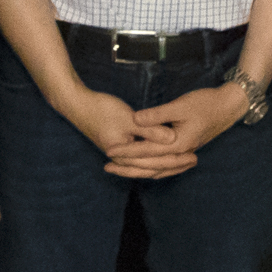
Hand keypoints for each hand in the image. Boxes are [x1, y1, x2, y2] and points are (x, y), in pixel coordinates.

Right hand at [58, 87, 184, 178]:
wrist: (76, 105)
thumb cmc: (100, 109)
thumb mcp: (129, 118)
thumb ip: (151, 129)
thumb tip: (172, 139)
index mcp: (125, 154)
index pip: (155, 162)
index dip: (176, 159)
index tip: (194, 155)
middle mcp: (121, 158)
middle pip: (152, 167)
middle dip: (173, 165)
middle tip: (195, 160)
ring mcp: (118, 154)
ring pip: (146, 165)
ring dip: (164, 163)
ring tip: (183, 161)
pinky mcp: (117, 147)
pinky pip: (140, 159)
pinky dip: (153, 158)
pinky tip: (160, 155)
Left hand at [117, 83, 249, 178]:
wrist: (229, 106)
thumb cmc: (205, 103)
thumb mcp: (179, 106)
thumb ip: (157, 114)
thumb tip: (135, 119)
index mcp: (178, 143)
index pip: (146, 151)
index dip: (126, 151)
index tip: (108, 151)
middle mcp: (181, 152)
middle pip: (150, 166)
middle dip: (127, 166)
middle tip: (107, 166)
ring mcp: (185, 153)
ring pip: (158, 170)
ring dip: (138, 170)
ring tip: (119, 169)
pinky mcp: (186, 150)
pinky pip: (166, 167)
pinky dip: (153, 169)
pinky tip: (143, 168)